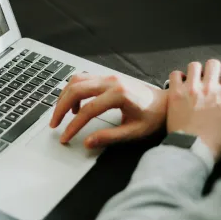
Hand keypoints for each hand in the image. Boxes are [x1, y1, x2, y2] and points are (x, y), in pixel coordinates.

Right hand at [49, 74, 166, 148]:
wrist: (166, 103)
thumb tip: (88, 142)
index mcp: (119, 94)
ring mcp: (108, 77)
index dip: (74, 126)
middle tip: (54, 124)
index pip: (88, 110)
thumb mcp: (134, 131)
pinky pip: (83, 79)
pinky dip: (73, 91)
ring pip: (76, 81)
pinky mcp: (107, 77)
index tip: (65, 137)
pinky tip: (75, 106)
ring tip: (61, 115)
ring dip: (64, 97)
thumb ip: (110, 137)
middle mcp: (112, 81)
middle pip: (76, 90)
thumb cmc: (153, 117)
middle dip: (60, 108)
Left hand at [166, 60, 220, 159]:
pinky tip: (181, 84)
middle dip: (214, 68)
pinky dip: (178, 76)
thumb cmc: (218, 143)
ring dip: (196, 71)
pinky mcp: (175, 93)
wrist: (191, 150)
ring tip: (195, 79)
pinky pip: (175, 74)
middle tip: (211, 77)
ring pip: (194, 65)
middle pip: (212, 63)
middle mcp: (209, 87)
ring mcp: (190, 89)